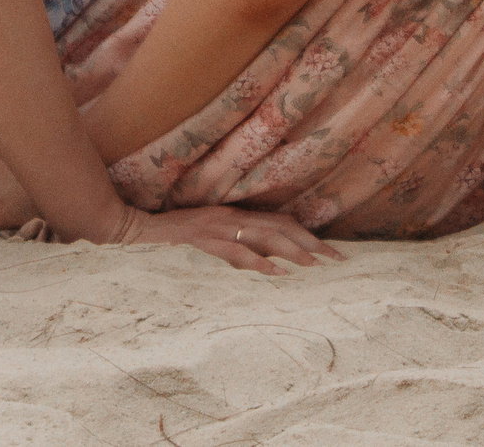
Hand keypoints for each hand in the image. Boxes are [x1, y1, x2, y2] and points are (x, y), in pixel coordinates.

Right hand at [131, 206, 342, 274]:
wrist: (147, 223)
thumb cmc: (180, 227)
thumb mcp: (214, 231)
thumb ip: (238, 240)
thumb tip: (267, 257)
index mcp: (237, 213)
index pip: (280, 221)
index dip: (306, 233)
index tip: (329, 248)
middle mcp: (234, 216)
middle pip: (280, 227)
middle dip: (310, 242)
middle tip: (336, 257)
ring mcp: (222, 226)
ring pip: (265, 237)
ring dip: (292, 251)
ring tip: (315, 264)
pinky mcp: (209, 238)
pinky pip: (239, 251)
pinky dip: (260, 262)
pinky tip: (278, 271)